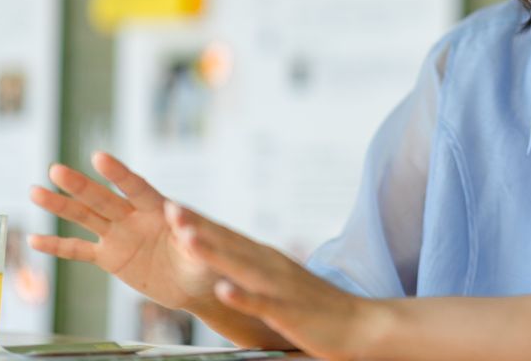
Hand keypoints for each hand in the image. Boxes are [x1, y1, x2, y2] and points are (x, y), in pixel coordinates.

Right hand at [28, 152, 217, 311]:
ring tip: (35, 191)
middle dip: (80, 186)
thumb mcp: (206, 249)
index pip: (136, 187)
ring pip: (86, 218)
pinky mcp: (111, 259)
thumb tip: (179, 214)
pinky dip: (58, 247)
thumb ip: (192, 233)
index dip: (118, 174)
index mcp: (159, 210)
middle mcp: (135, 218)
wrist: (198, 284)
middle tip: (55, 169)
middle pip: (103, 199)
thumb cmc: (208, 262)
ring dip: (61, 206)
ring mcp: (120, 236)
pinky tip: (34, 240)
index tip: (99, 157)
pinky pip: (80, 251)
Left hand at [166, 202, 380, 360]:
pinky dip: (242, 297)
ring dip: (213, 253)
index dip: (199, 220)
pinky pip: (262, 305)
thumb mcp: (279, 285)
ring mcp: (280, 289)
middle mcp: (271, 267)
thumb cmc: (317, 310)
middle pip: (228, 243)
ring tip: (186, 238)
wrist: (361, 324)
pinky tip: (223, 290)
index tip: (170, 205)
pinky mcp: (290, 314)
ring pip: (240, 268)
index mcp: (267, 261)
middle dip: (197, 226)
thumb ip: (254, 274)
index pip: (227, 236)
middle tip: (169, 206)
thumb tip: (225, 270)